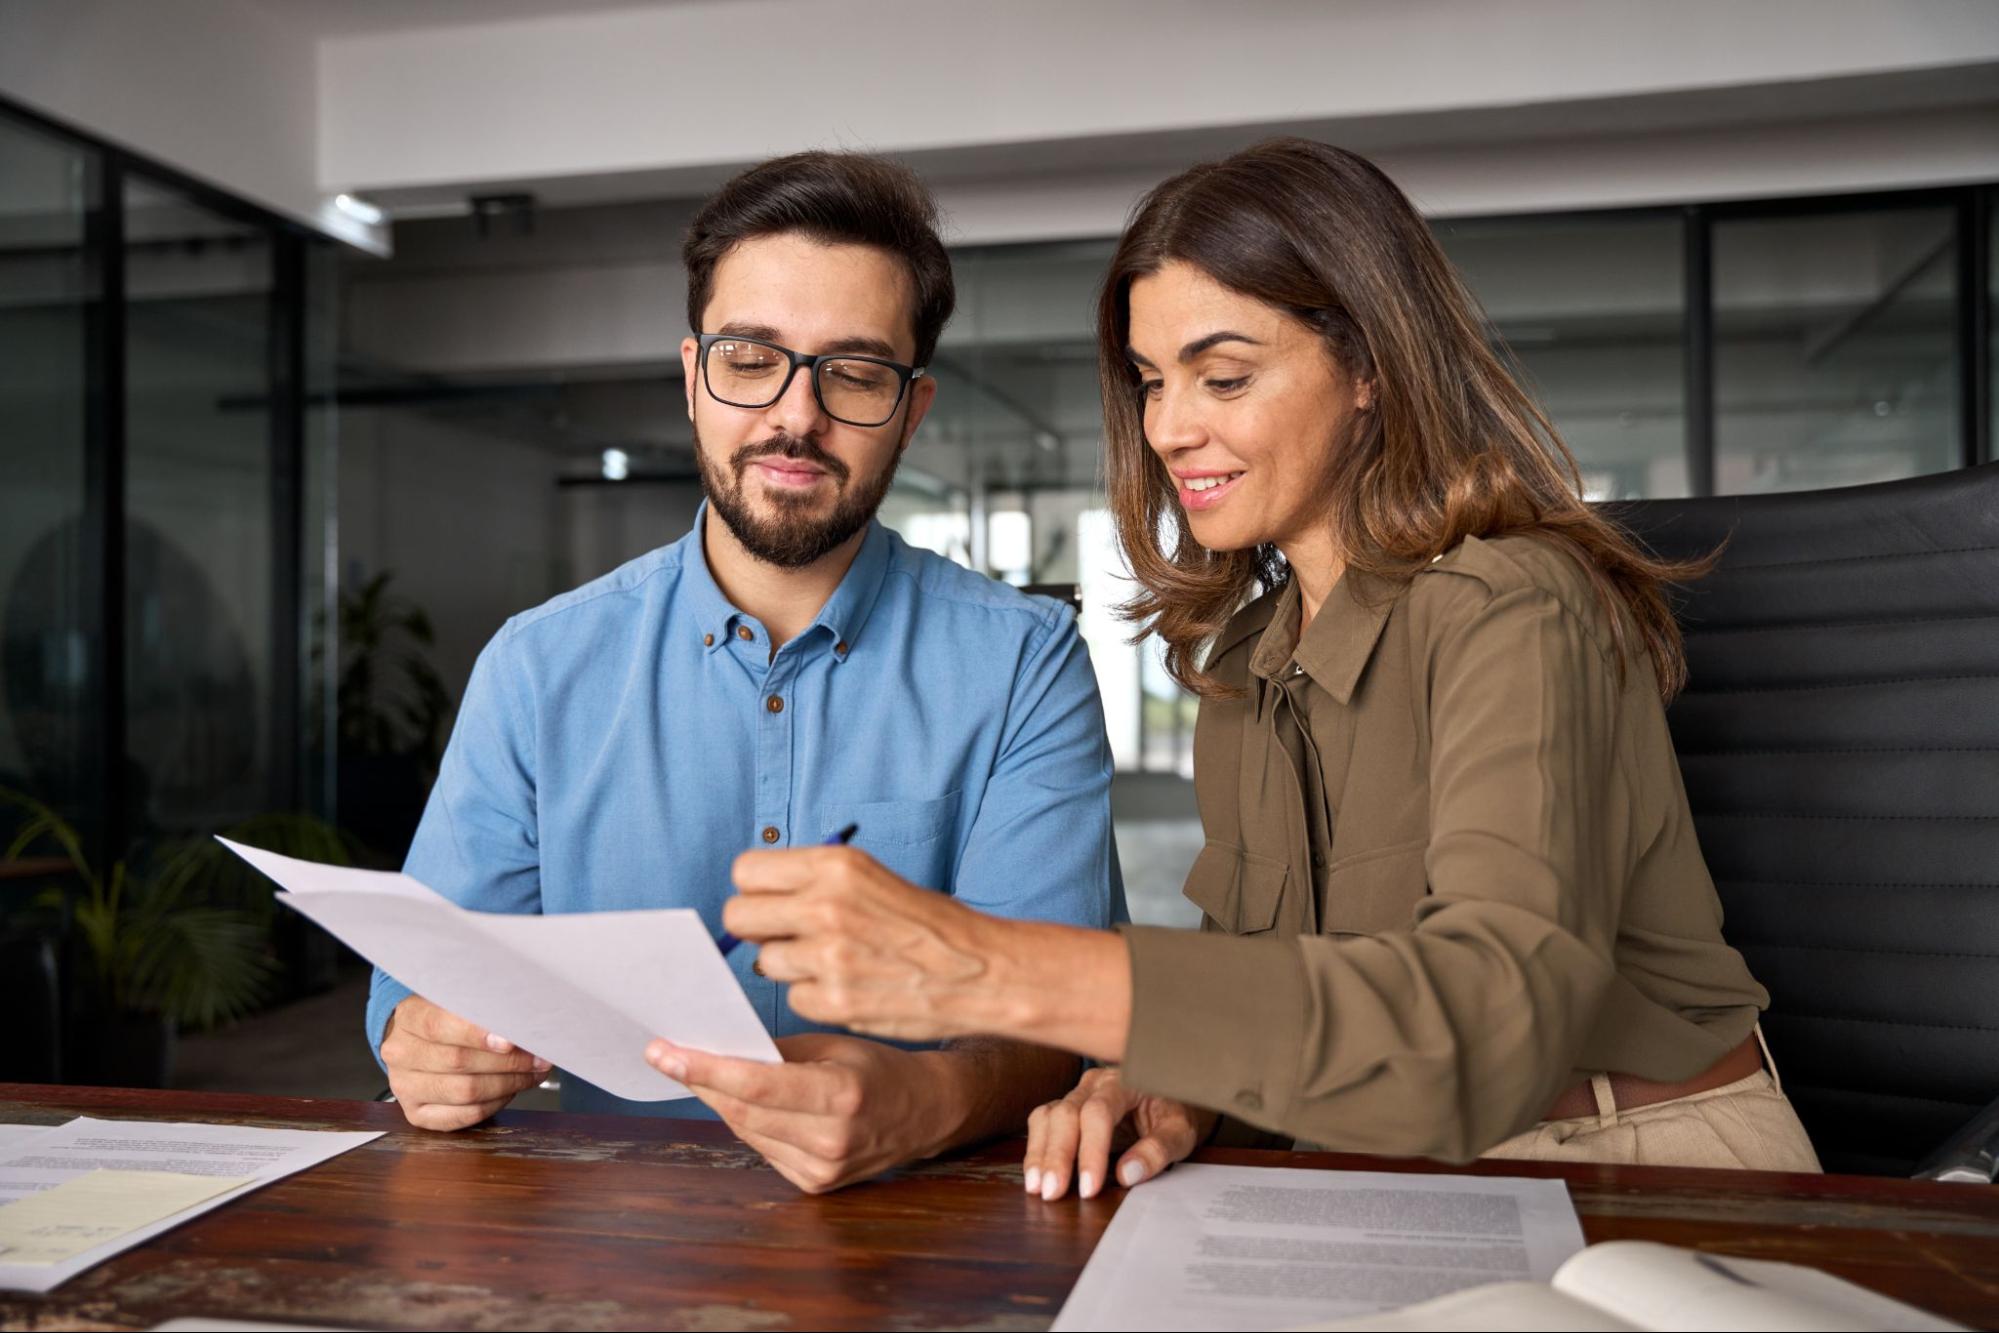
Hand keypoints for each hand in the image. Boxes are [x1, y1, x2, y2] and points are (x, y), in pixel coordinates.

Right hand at [380, 995, 548, 1131]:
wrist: (419, 1042)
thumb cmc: (449, 1019)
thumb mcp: (460, 1001)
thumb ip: (485, 1009)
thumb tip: (523, 1022)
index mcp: (408, 1017)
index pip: (438, 1025)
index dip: (476, 1034)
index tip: (510, 1040)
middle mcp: (400, 1053)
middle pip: (457, 1061)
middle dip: (508, 1061)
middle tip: (538, 1057)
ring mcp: (405, 1087)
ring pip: (464, 1091)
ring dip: (508, 1083)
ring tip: (532, 1073)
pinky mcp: (416, 1114)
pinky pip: (463, 1115)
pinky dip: (495, 1104)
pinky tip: (511, 1090)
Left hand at [644, 1032, 957, 1193]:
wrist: (926, 1112)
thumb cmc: (879, 1068)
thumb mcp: (833, 1045)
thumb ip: (778, 1051)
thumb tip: (718, 1048)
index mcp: (841, 1095)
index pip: (756, 1085)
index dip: (705, 1069)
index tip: (665, 1052)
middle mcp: (832, 1139)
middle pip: (742, 1111)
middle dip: (700, 1082)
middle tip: (666, 1055)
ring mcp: (823, 1169)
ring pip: (746, 1132)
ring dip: (720, 1101)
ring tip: (699, 1072)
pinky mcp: (815, 1185)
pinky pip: (762, 1148)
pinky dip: (747, 1122)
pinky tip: (742, 1102)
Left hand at [721, 845, 1003, 1042]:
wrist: (981, 969)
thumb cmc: (927, 923)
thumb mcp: (871, 877)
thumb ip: (814, 882)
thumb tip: (759, 898)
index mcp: (835, 866)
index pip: (746, 871)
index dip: (757, 889)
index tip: (773, 901)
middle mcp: (825, 906)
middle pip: (739, 917)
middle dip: (758, 929)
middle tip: (788, 936)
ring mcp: (828, 956)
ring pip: (764, 961)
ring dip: (790, 965)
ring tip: (833, 963)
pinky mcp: (834, 1000)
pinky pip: (793, 998)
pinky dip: (814, 996)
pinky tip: (848, 987)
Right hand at [1023, 1066, 1213, 1200]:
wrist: (1169, 1099)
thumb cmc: (1174, 1114)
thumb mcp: (1180, 1132)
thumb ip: (1158, 1149)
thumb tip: (1126, 1173)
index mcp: (1124, 1081)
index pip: (1099, 1112)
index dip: (1091, 1150)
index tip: (1089, 1188)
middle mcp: (1094, 1083)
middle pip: (1066, 1113)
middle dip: (1057, 1155)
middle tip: (1052, 1193)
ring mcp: (1077, 1094)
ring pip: (1048, 1117)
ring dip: (1040, 1154)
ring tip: (1037, 1187)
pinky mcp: (1066, 1109)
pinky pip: (1042, 1124)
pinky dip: (1036, 1151)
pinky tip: (1035, 1176)